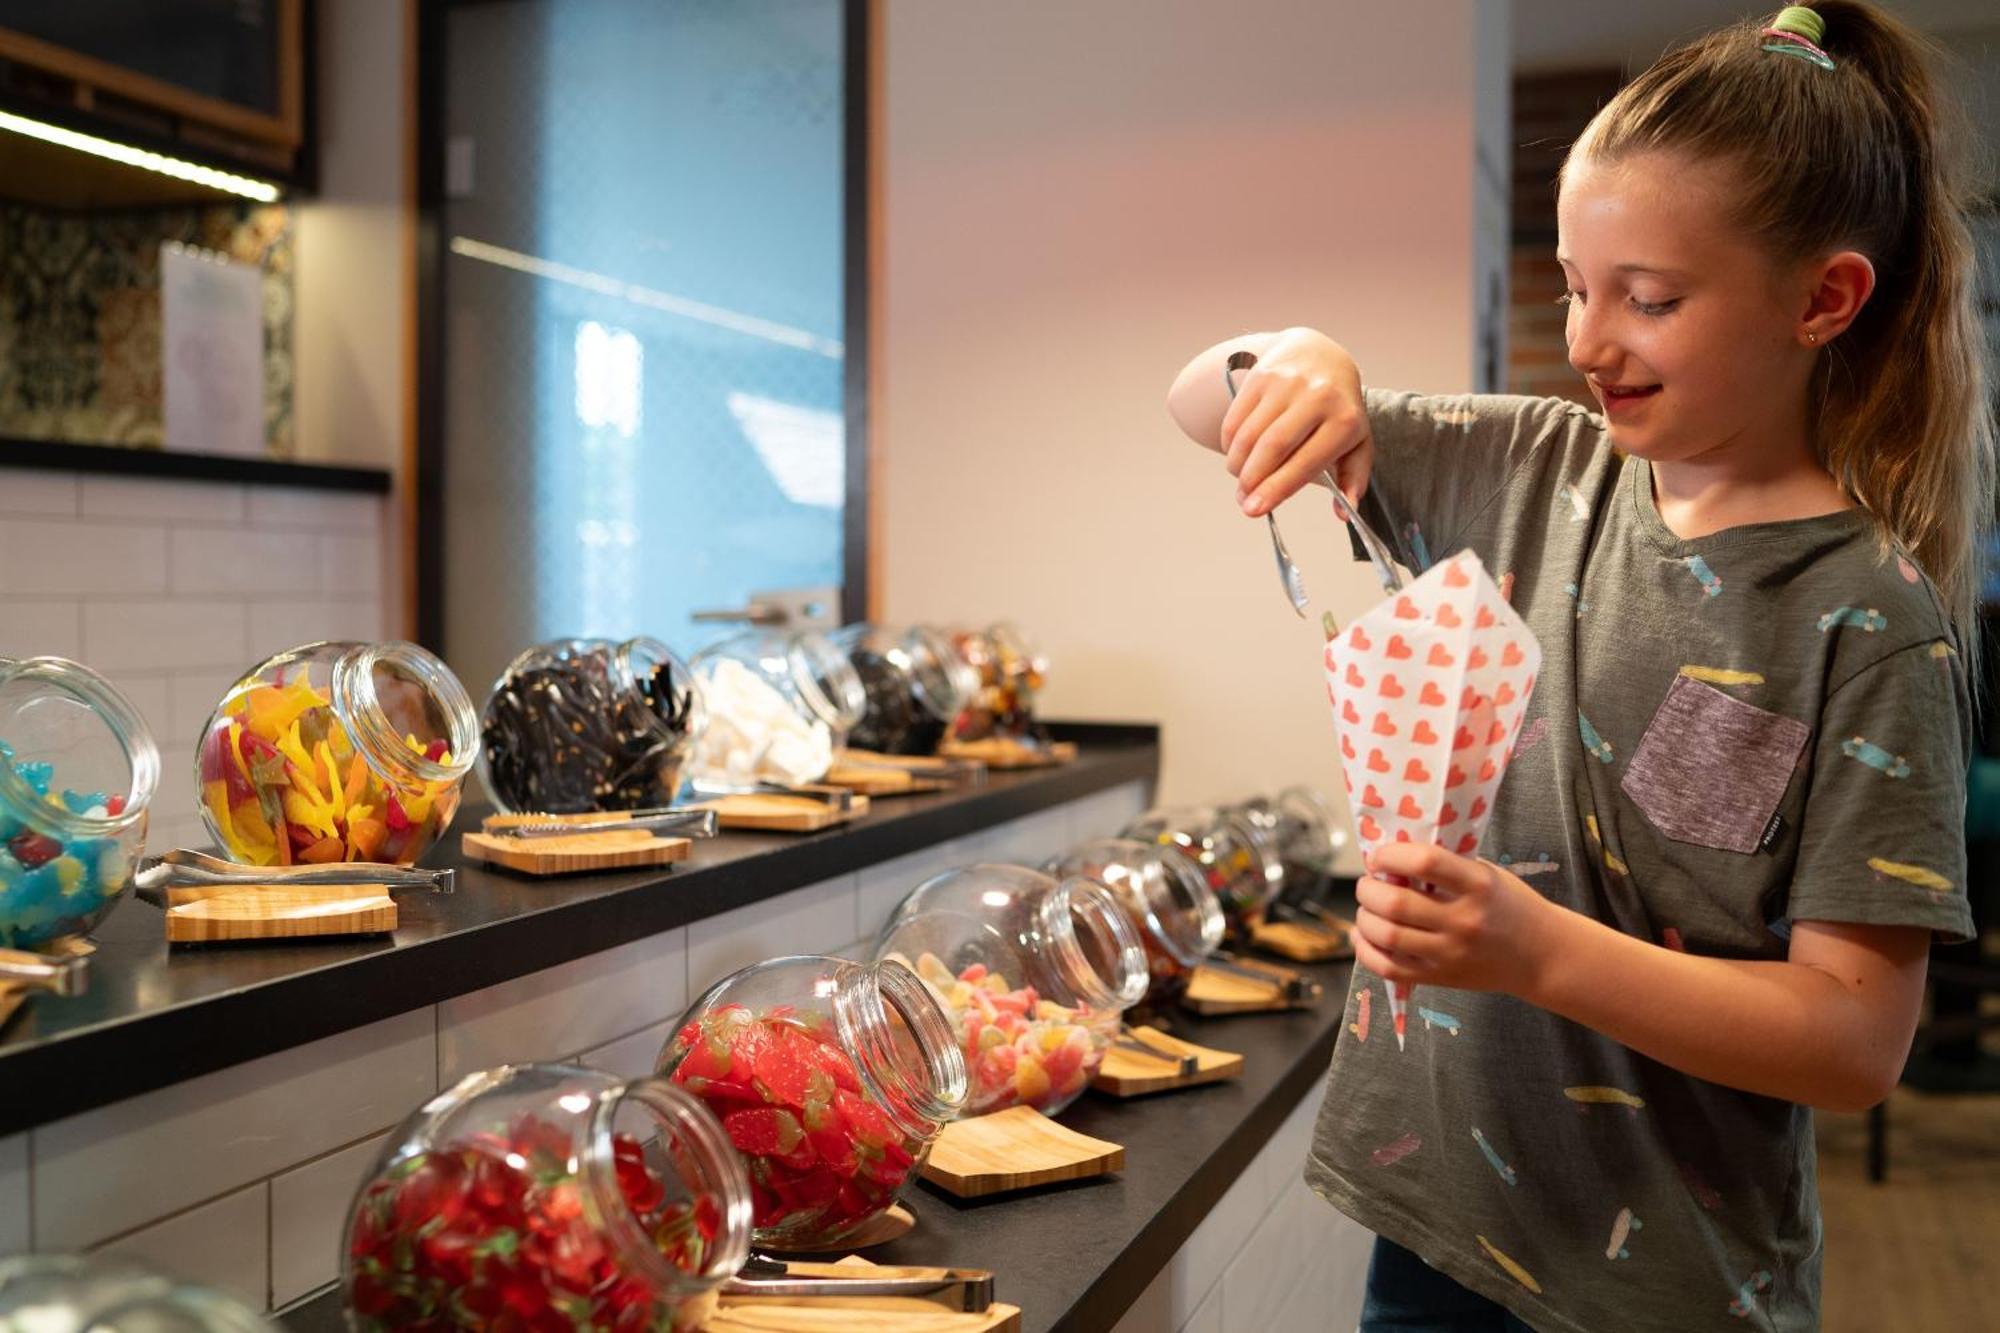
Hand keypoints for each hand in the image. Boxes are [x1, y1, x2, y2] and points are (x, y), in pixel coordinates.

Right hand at [1220, 327, 1371, 516]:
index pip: (1306, 462)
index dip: (1277, 489)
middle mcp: (1317, 397)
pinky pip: (1235, 419)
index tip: (1255, 510)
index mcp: (1345, 420)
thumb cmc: (1338, 409)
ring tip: (1241, 480)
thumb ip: (1353, 479)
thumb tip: (1345, 513)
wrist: (1319, 355)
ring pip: (1249, 434)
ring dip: (1238, 465)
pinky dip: (1231, 445)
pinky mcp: (1261, 376)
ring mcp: (1287, 383)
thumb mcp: (1357, 441)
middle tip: (1244, 501)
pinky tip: (1238, 455)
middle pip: (1273, 447)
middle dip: (1252, 480)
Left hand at [1353, 843, 1561, 997]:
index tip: (1379, 857)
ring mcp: (1451, 953)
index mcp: (1478, 885)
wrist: (1542, 956)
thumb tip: (1393, 858)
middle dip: (1368, 889)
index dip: (1390, 855)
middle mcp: (1463, 920)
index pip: (1423, 862)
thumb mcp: (1488, 874)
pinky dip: (1366, 951)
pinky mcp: (1441, 978)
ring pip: (1387, 936)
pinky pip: (1389, 968)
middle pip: (1396, 903)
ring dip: (1364, 918)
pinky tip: (1364, 937)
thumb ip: (1447, 866)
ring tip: (1368, 909)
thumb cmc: (1511, 906)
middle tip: (1368, 883)